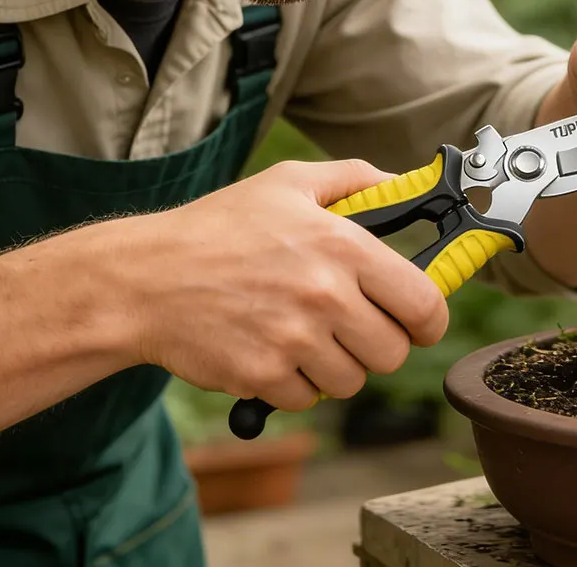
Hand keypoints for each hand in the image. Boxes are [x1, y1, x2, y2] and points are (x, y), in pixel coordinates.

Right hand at [123, 159, 448, 410]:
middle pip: (393, 352)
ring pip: (353, 381)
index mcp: (342, 246)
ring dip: (336, 364)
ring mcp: (294, 340)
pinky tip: (272, 348)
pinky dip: (296, 382)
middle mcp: (325, 295)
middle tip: (351, 323)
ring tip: (305, 331)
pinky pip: (308, 398)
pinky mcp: (264, 377)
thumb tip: (403, 182)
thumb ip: (354, 178)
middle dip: (379, 342)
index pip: (423, 304)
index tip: (420, 319)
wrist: (146, 278)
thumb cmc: (219, 226)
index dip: (430, 318)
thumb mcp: (289, 182)